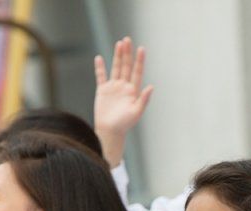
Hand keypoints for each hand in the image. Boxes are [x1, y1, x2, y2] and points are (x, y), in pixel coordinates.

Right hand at [94, 36, 152, 167]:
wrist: (110, 131)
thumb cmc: (125, 124)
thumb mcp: (136, 112)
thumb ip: (144, 99)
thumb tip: (151, 86)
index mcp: (133, 91)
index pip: (137, 72)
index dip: (139, 60)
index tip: (141, 48)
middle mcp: (124, 87)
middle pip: (126, 66)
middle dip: (127, 53)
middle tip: (128, 39)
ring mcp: (113, 87)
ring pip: (115, 68)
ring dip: (117, 56)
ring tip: (119, 43)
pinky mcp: (102, 91)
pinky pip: (101, 76)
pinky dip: (100, 68)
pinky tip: (99, 58)